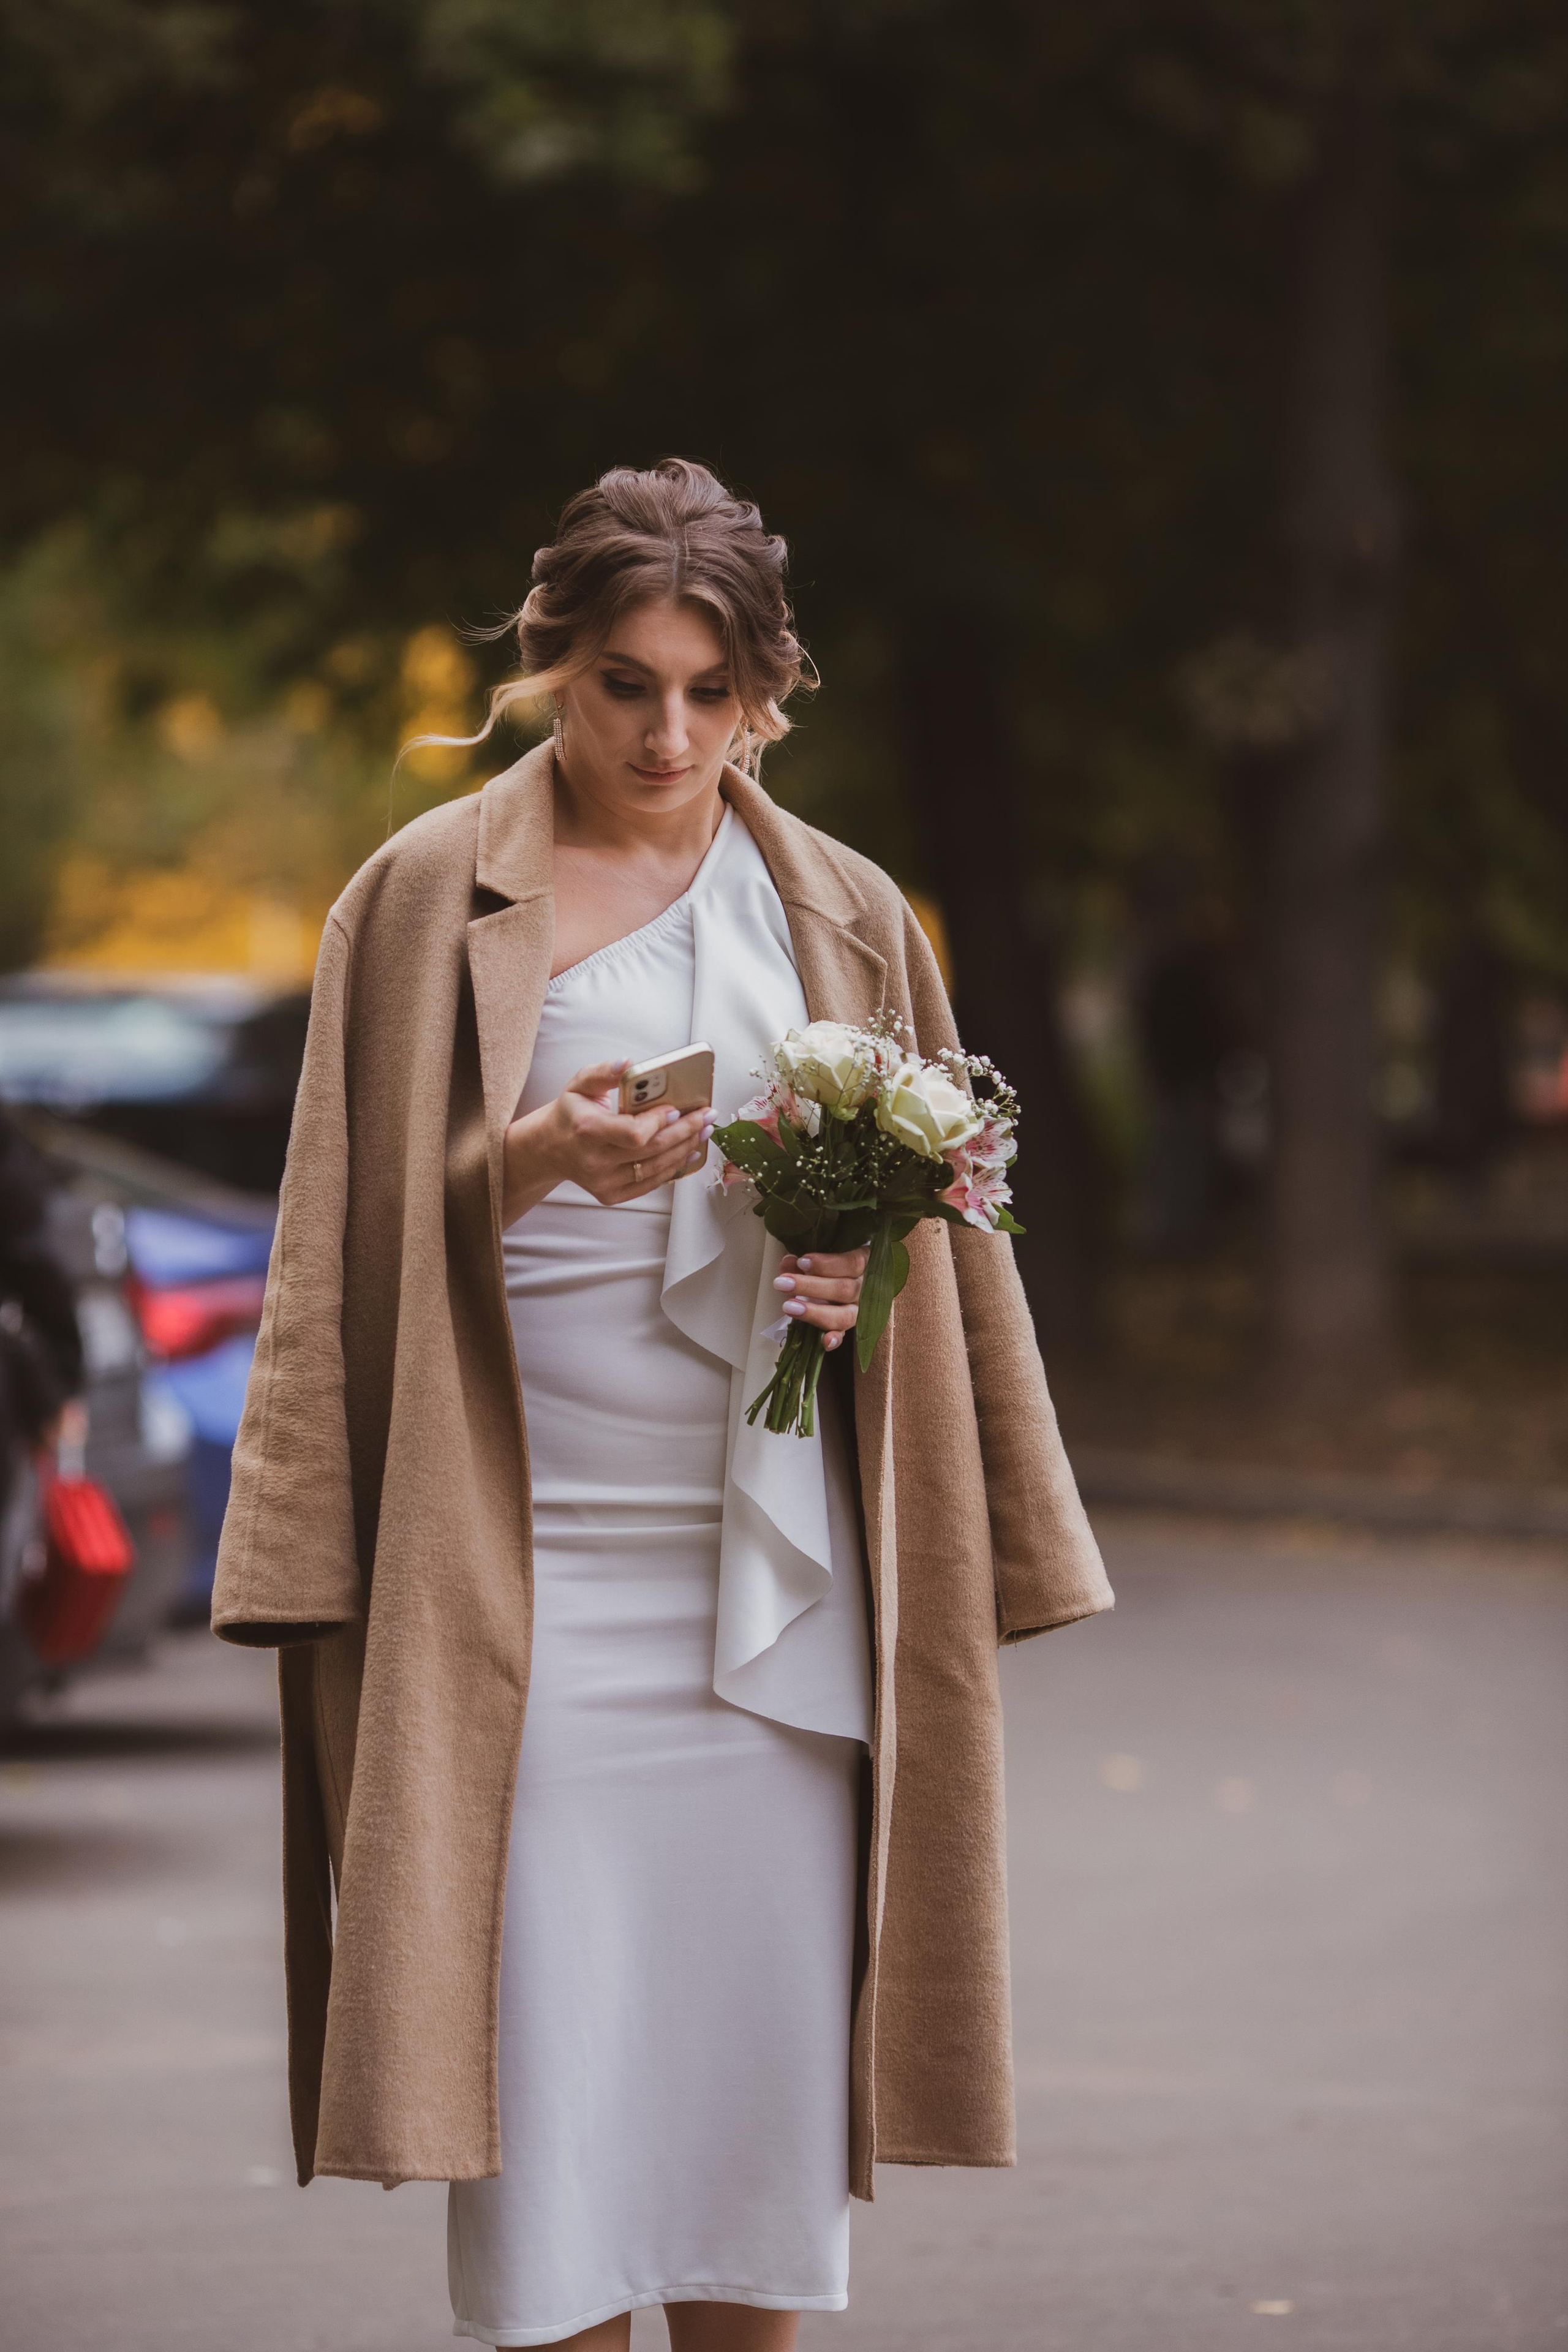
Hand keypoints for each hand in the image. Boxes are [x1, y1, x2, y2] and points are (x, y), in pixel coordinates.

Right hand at [502, 1060, 714, 1225]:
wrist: (549, 1148)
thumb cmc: (570, 1113)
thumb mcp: (579, 1084)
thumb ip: (603, 1072)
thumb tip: (628, 1064)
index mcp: (587, 1130)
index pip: (633, 1133)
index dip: (659, 1123)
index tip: (676, 1109)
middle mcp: (595, 1161)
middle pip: (652, 1150)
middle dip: (686, 1131)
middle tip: (707, 1116)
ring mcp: (603, 1182)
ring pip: (656, 1168)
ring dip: (685, 1148)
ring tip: (703, 1131)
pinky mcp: (610, 1195)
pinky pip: (650, 1184)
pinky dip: (673, 1168)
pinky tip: (688, 1153)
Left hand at [772, 1247, 868, 1353]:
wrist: (835, 1284)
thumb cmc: (826, 1268)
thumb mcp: (817, 1261)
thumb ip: (802, 1262)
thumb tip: (788, 1262)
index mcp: (864, 1264)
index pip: (852, 1263)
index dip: (827, 1264)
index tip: (801, 1262)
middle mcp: (866, 1289)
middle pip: (844, 1289)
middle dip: (811, 1287)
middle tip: (782, 1283)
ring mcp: (860, 1310)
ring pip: (845, 1315)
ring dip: (815, 1313)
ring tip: (789, 1307)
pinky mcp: (848, 1327)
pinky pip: (845, 1335)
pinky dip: (835, 1339)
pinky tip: (825, 1342)